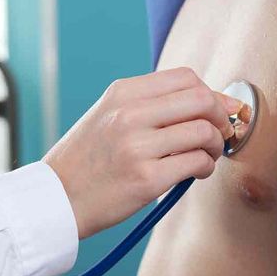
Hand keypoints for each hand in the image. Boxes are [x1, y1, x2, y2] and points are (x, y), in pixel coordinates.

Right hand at [43, 68, 240, 238]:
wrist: (56, 198)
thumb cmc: (87, 160)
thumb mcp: (107, 115)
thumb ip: (148, 105)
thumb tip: (207, 102)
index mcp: (122, 93)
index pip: (185, 77)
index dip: (210, 93)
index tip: (216, 110)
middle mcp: (129, 114)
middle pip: (201, 100)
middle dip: (221, 116)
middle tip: (219, 132)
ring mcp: (137, 146)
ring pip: (204, 132)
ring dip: (215, 145)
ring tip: (205, 155)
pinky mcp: (146, 178)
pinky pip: (196, 163)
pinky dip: (205, 167)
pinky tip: (196, 171)